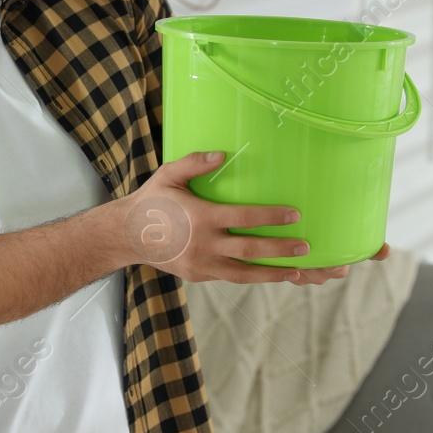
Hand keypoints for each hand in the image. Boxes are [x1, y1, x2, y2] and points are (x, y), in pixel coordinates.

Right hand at [118, 150, 388, 285]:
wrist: (126, 235)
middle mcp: (203, 244)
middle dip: (281, 249)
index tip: (295, 215)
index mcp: (200, 217)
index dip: (271, 216)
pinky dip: (254, 277)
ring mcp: (201, 264)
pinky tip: (273, 275)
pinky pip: (232, 277)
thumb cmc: (151, 200)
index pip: (243, 218)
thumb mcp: (168, 175)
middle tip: (306, 247)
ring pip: (245, 273)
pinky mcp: (199, 276)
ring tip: (300, 272)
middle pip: (250, 249)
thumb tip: (223, 154)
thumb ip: (194, 163)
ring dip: (274, 273)